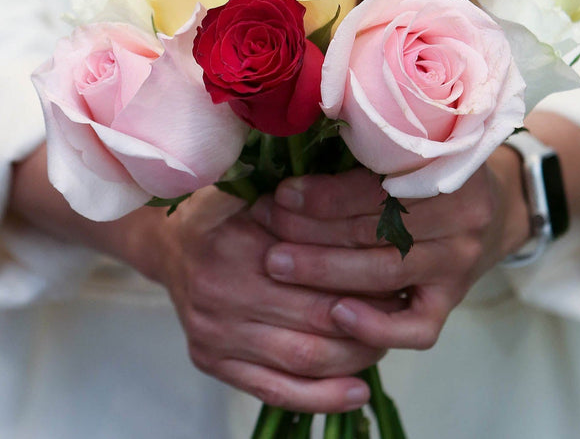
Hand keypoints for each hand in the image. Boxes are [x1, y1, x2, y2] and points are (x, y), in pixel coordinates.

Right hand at [147, 186, 396, 412]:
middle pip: (316, 320)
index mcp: (237, 246)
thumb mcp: (253, 193)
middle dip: (367, 322)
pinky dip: (320, 398)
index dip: (365, 280)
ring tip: (383, 347)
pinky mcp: (210, 361)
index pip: (318, 273)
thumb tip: (362, 217)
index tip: (397, 278)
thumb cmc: (222, 214)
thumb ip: (297, 207)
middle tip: (399, 314)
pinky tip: (355, 393)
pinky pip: (272, 390)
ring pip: (301, 360)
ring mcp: (213, 334)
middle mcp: (222, 294)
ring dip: (352, 359)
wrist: (169, 246)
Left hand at [250, 150, 529, 350]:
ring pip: (387, 272)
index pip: (375, 187)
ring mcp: (459, 264)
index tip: (281, 195)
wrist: (492, 208)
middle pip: (376, 229)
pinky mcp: (453, 301)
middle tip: (268, 231)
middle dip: (313, 231)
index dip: (323, 194)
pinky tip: (336, 315)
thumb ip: (364, 157)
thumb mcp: (410, 152)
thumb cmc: (432, 175)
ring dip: (326, 270)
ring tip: (278, 264)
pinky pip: (418, 326)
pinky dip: (375, 325)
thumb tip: (293, 166)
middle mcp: (461, 218)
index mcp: (447, 169)